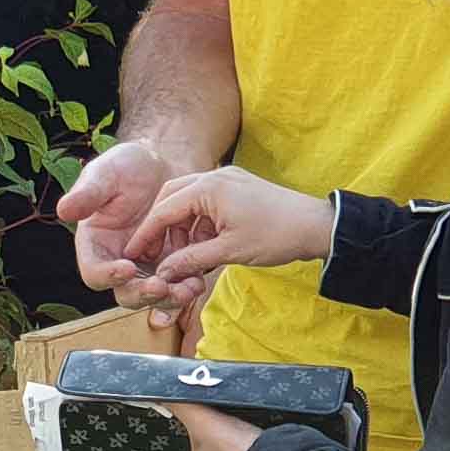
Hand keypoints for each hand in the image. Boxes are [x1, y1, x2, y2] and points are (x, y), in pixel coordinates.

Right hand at [59, 139, 180, 299]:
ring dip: (170, 297)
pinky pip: (178, 285)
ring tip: (188, 287)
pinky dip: (187, 288)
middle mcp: (118, 262)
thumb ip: (88, 192)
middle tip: (161, 286)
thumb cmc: (128, 165)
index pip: (94, 272)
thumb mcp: (106, 173)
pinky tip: (199, 281)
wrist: (164, 163)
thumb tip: (64, 209)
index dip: (107, 275)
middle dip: (143, 294)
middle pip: (125, 293)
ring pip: (154, 295)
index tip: (126, 267)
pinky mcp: (172, 265)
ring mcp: (147, 267)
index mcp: (96, 245)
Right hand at [132, 166, 336, 290]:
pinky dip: (201, 224)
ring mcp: (227, 181)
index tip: (132, 254)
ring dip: (183, 228)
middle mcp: (214, 177)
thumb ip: (191, 259)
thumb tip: (163, 273)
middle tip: (155, 253)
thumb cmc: (277, 235)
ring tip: (187, 255)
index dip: (145, 234)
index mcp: (208, 187)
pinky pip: (207, 203)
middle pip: (171, 199)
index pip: (164, 210)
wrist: (316, 226)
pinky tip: (206, 245)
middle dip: (161, 227)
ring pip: (189, 202)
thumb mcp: (229, 251)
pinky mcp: (238, 188)